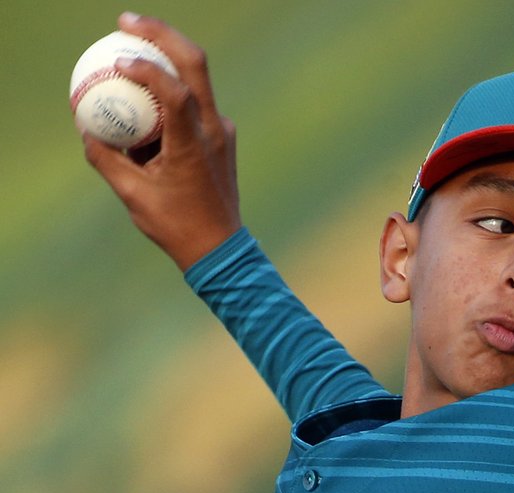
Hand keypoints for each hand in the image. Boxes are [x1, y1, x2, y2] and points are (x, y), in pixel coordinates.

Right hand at [82, 12, 240, 270]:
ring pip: (197, 81)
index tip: (120, 61)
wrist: (220, 247)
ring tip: (129, 57)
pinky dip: (170, 95)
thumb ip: (107, 159)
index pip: (176, 91)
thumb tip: (88, 132)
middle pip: (197, 64)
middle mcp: (215, 129)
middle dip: (163, 35)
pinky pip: (195, 105)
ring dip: (165, 62)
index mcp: (194, 143)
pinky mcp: (222, 137)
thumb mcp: (133, 195)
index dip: (149, 69)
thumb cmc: (177, 225)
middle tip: (126, 22)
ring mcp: (223, 131)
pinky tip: (145, 104)